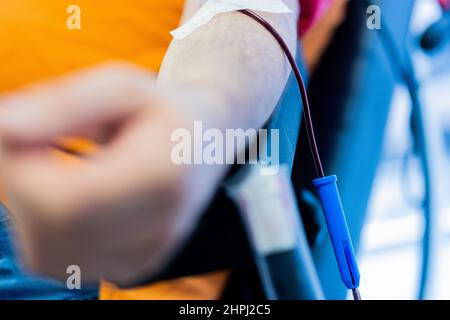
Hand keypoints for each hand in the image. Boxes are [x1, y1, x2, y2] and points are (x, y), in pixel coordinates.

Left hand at [0, 64, 224, 284]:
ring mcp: (148, 254)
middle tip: (29, 144)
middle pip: (53, 230)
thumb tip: (3, 128)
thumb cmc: (161, 112)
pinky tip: (72, 197)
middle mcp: (161, 227)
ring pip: (47, 255)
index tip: (14, 131)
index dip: (19, 170)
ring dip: (29, 210)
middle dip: (18, 186)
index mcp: (164, 176)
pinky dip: (47, 230)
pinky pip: (61, 262)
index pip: (67, 201)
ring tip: (55, 170)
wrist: (204, 146)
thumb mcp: (122, 87)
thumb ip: (64, 104)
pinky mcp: (133, 267)